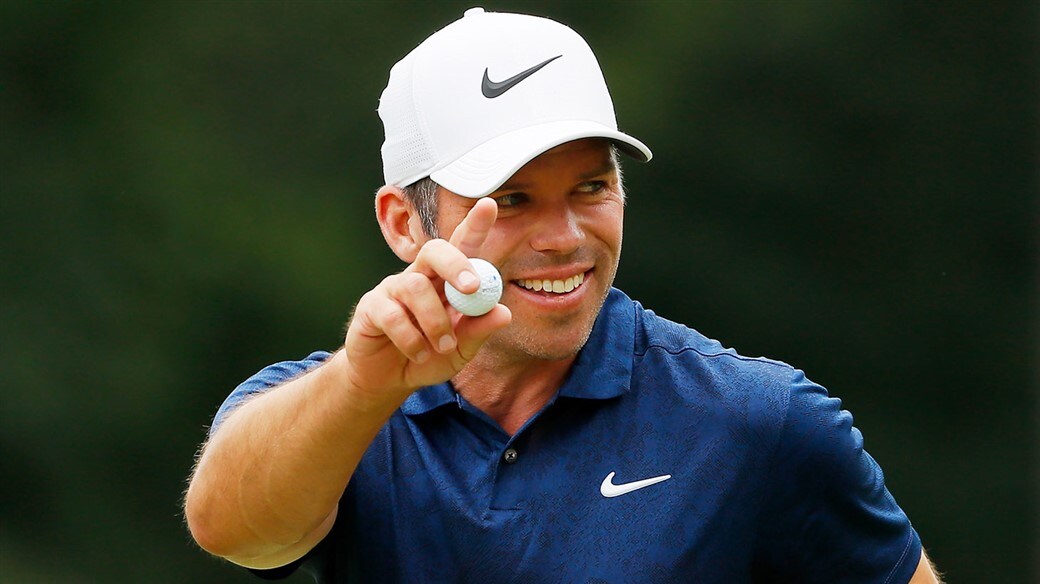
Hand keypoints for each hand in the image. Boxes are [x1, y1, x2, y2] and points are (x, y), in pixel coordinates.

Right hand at [341, 198, 511, 404]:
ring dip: (435, 321)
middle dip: (455, 264)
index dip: (475, 225)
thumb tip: (503, 312)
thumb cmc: (428, 357)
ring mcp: (393, 289)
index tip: (489, 204)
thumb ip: (478, 331)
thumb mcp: (461, 349)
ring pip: (416, 287)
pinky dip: (411, 339)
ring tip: (443, 346)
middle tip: (471, 288)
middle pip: (434, 250)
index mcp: (446, 281)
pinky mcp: (372, 307)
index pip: (462, 247)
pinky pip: (393, 315)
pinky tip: (418, 353)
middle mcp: (419, 276)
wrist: (388, 381)